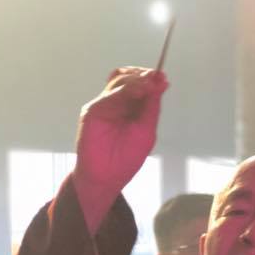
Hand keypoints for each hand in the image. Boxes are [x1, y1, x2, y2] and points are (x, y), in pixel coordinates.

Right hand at [73, 66, 167, 229]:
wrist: (106, 178)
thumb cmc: (126, 159)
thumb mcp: (147, 131)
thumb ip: (152, 107)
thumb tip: (162, 82)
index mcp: (131, 108)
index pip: (140, 84)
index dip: (151, 78)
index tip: (162, 76)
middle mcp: (117, 103)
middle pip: (128, 77)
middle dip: (142, 75)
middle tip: (155, 78)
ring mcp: (104, 105)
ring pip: (118, 81)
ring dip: (134, 80)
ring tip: (147, 85)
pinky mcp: (93, 111)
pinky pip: (108, 95)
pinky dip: (123, 90)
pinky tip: (136, 91)